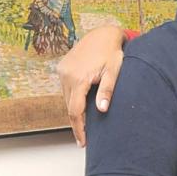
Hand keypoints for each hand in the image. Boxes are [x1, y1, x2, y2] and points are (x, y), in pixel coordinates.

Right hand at [57, 25, 125, 146]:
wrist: (103, 33)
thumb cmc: (112, 52)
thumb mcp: (114, 71)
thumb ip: (107, 90)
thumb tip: (102, 110)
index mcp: (79, 78)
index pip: (76, 111)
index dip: (79, 128)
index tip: (83, 142)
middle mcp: (66, 75)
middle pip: (69, 107)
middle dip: (77, 124)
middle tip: (84, 139)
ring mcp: (62, 71)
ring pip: (66, 99)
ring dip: (74, 112)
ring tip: (84, 126)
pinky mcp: (62, 68)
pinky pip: (66, 89)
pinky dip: (72, 99)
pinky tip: (80, 107)